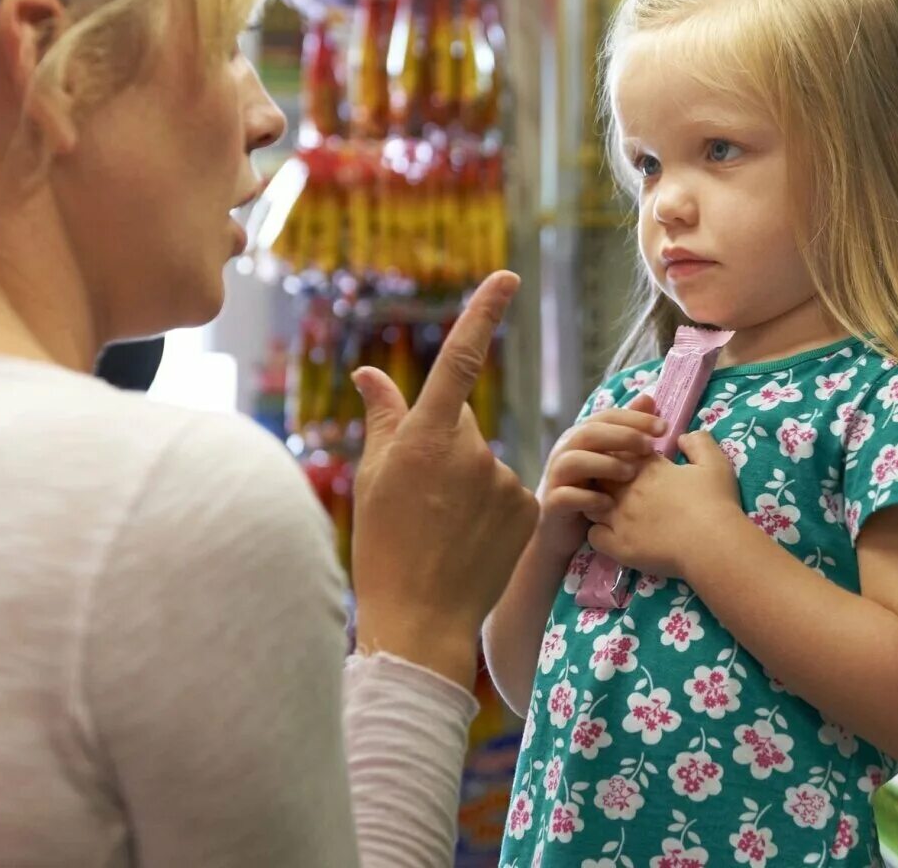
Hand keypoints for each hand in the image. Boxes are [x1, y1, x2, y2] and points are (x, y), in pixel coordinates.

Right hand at [349, 271, 537, 687]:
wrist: (421, 620)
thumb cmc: (383, 548)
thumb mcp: (371, 479)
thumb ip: (382, 419)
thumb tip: (368, 372)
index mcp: (425, 438)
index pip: (459, 359)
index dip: (484, 313)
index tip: (507, 277)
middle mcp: (471, 451)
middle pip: (460, 425)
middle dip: (442, 448)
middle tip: (419, 499)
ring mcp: (504, 481)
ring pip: (484, 464)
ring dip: (466, 485)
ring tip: (442, 531)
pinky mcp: (529, 509)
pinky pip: (508, 494)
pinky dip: (491, 512)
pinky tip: (470, 544)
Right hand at [535, 394, 664, 559]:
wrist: (564, 532)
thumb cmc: (594, 491)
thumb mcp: (613, 458)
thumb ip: (628, 430)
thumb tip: (648, 398)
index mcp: (582, 436)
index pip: (608, 416)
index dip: (636, 418)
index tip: (664, 428)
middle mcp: (566, 451)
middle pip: (590, 432)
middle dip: (623, 436)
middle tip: (651, 447)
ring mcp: (556, 476)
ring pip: (574, 460)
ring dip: (605, 464)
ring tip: (631, 474)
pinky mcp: (552, 503)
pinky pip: (566, 496)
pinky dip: (589, 498)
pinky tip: (610, 505)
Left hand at [586, 430, 744, 579]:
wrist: (713, 543)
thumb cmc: (716, 502)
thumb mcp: (715, 463)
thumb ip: (698, 442)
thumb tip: (683, 436)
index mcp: (648, 468)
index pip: (621, 452)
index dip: (624, 457)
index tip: (633, 464)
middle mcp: (627, 489)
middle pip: (600, 475)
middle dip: (605, 477)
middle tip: (620, 487)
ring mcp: (619, 518)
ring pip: (591, 503)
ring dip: (597, 503)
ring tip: (612, 511)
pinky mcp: (618, 545)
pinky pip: (593, 536)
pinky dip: (598, 533)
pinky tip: (611, 534)